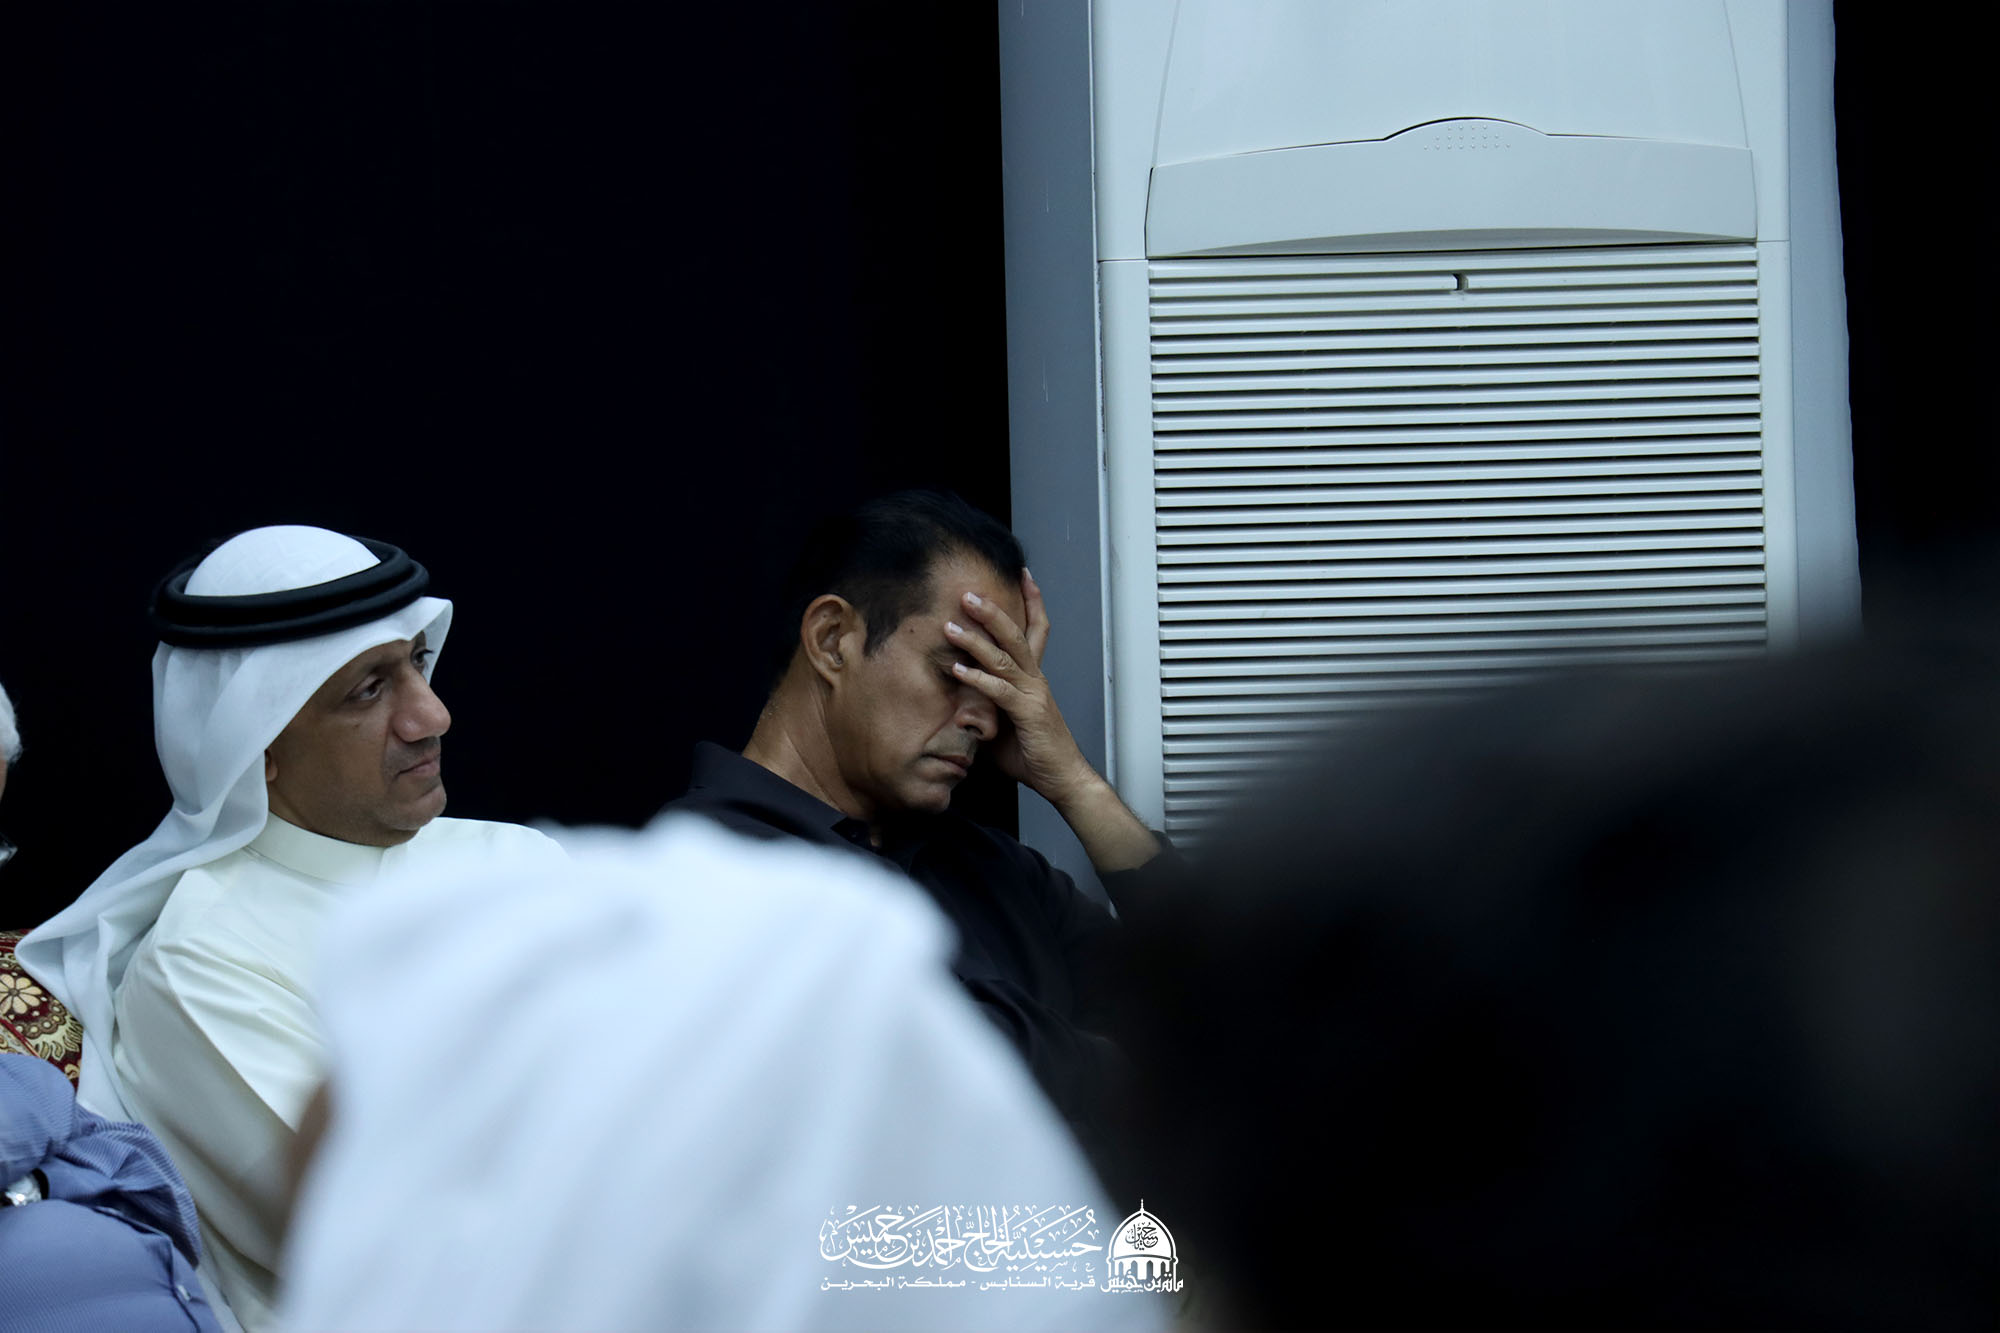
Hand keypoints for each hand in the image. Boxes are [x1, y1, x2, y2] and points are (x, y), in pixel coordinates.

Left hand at [945, 569, 1093, 804]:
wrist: (1063, 778)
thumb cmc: (1034, 753)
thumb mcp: (1002, 724)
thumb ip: (984, 707)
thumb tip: (956, 702)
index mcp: (1033, 677)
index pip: (1036, 630)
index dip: (1033, 601)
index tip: (1023, 574)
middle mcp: (1036, 679)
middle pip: (1017, 634)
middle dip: (993, 611)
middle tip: (968, 593)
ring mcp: (1033, 694)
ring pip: (1005, 657)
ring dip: (976, 639)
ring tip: (952, 625)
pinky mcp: (1028, 713)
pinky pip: (1000, 690)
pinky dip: (978, 678)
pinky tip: (958, 669)